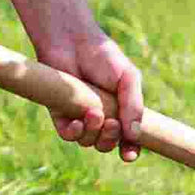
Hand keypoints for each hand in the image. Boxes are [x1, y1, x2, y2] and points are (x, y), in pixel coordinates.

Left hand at [38, 30, 142, 161]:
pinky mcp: (60, 113)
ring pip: (88, 142)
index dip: (129, 151)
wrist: (72, 40)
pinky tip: (78, 122)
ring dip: (93, 133)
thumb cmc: (103, 57)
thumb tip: (134, 136)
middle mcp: (101, 119)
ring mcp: (79, 117)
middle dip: (111, 140)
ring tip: (94, 113)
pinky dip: (74, 133)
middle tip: (112, 123)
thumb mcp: (128, 79)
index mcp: (120, 113)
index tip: (129, 154)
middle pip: (106, 145)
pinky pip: (68, 135)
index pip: (127, 141)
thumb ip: (134, 106)